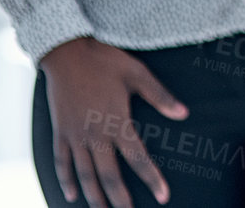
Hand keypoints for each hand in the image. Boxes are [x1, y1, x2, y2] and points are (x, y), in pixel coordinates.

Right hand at [40, 36, 188, 207]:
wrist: (66, 52)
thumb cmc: (105, 60)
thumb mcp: (137, 74)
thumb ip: (160, 96)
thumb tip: (184, 114)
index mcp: (117, 122)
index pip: (138, 158)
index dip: (152, 179)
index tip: (163, 196)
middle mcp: (95, 134)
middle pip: (109, 175)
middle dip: (119, 198)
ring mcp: (74, 135)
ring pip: (84, 174)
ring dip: (94, 196)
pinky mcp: (60, 131)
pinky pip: (61, 162)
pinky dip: (66, 180)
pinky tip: (71, 196)